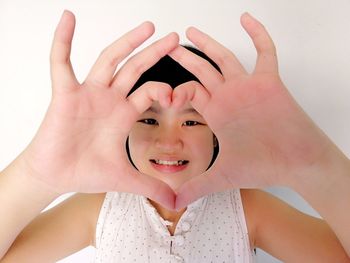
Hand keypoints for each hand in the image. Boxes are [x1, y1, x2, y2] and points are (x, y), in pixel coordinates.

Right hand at [19, 11, 178, 208]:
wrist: (56, 176)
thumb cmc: (87, 172)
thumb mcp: (126, 179)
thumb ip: (152, 186)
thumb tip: (178, 203)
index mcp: (124, 113)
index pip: (150, 91)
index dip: (166, 90)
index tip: (180, 94)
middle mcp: (109, 99)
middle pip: (135, 69)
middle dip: (154, 53)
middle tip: (174, 38)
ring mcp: (88, 93)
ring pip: (109, 61)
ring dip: (126, 42)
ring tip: (147, 26)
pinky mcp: (65, 94)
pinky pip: (61, 63)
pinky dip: (63, 41)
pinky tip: (68, 19)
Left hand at [170, 13, 332, 208]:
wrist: (295, 163)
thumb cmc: (263, 166)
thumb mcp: (221, 176)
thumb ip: (195, 187)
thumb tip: (172, 204)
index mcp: (217, 112)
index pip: (190, 92)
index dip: (175, 90)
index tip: (164, 94)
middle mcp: (229, 96)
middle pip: (203, 71)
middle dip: (185, 59)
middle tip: (165, 45)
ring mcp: (248, 86)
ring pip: (225, 58)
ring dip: (208, 44)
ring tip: (190, 31)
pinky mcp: (269, 80)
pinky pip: (265, 50)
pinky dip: (258, 34)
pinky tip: (247, 18)